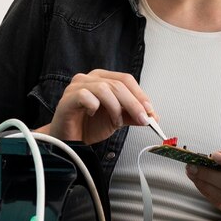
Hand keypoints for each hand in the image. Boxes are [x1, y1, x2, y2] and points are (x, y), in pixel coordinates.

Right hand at [39, 70, 155, 143]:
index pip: (125, 80)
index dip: (140, 95)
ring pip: (104, 89)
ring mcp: (76, 86)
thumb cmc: (88, 126)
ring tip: (116, 122)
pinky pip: (85, 96)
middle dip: (134, 103)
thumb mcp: (117, 120)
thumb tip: (153, 116)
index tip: (150, 111)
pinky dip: (94, 106)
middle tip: (143, 119)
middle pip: (118, 84)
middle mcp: (89, 78)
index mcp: (102, 79)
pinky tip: (94, 114)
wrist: (69, 141)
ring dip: (115, 108)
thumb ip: (132, 115)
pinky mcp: (67, 98)